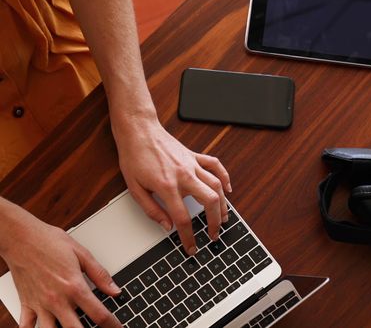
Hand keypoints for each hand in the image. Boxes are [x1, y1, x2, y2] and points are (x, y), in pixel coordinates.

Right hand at [0, 206, 121, 327]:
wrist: (21, 237)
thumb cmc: (50, 241)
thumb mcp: (82, 254)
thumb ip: (100, 275)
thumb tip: (116, 290)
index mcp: (74, 286)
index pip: (98, 314)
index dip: (112, 325)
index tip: (118, 327)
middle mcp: (57, 299)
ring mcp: (40, 304)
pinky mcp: (26, 304)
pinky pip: (26, 327)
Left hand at [114, 117, 231, 254]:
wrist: (139, 131)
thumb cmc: (134, 158)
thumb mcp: (135, 188)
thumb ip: (152, 210)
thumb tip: (166, 226)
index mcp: (167, 186)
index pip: (183, 218)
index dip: (188, 237)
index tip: (192, 247)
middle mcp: (184, 175)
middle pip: (209, 202)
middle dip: (214, 222)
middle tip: (213, 235)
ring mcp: (192, 165)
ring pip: (217, 186)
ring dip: (224, 205)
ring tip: (224, 219)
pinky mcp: (195, 156)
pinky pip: (216, 166)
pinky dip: (225, 178)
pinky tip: (228, 189)